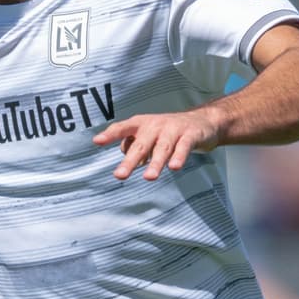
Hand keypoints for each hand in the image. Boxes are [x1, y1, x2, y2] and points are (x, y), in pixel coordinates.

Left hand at [93, 107, 221, 180]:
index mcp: (142, 124)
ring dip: (155, 163)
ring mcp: (173, 130)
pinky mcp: (190, 135)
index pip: (123, 128)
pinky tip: (174, 167)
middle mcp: (155, 125)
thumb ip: (134, 146)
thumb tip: (125, 160)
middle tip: (120, 175)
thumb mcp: (148, 135)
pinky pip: (183, 147)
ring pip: (162, 148)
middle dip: (130, 161)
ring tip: (149, 177)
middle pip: (140, 144)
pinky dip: (179, 157)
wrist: (202, 121)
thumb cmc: (168, 131)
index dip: (110, 134)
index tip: (97, 141)